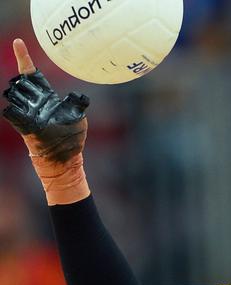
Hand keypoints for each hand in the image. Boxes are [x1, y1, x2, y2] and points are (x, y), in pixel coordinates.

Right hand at [2, 39, 88, 162]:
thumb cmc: (71, 138)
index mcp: (46, 97)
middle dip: (24, 82)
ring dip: (21, 94)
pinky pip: (13, 113)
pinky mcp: (23, 125)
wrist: (63, 158)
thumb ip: (78, 104)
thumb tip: (80, 96)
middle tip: (32, 89)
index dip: (25, 58)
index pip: (32, 74)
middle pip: (21, 82)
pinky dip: (16, 111)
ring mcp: (26, 113)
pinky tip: (23, 112)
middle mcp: (33, 102)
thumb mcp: (79, 117)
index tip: (18, 42)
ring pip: (15, 94)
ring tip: (32, 103)